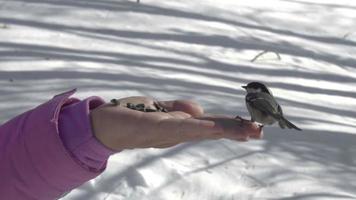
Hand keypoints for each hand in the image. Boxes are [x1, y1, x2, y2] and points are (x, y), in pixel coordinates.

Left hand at [90, 97, 262, 150]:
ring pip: (198, 131)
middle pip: (209, 130)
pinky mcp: (151, 128)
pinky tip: (210, 126)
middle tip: (260, 132)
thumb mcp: (159, 108)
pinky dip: (194, 127)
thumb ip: (178, 108)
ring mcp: (165, 133)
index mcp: (180, 128)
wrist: (102, 125)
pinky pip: (175, 128)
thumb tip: (200, 110)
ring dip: (222, 130)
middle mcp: (176, 133)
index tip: (253, 128)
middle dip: (235, 131)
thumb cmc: (132, 116)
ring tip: (246, 130)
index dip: (231, 127)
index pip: (210, 126)